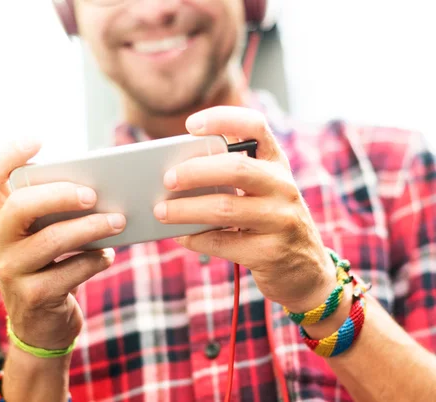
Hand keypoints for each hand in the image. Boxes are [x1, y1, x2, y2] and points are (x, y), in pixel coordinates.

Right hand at [0, 139, 125, 349]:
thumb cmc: (51, 266)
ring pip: (51, 240)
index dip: (9, 154)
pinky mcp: (31, 297)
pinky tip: (107, 256)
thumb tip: (103, 188)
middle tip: (94, 194)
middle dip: (62, 194)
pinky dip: (94, 261)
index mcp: (0, 217)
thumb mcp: (47, 235)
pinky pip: (69, 272)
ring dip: (91, 228)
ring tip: (120, 220)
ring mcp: (10, 271)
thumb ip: (59, 211)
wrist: (42, 325)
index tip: (38, 140)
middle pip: (22, 205)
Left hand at [153, 107, 334, 311]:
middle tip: (167, 178)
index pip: (255, 127)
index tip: (191, 125)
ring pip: (224, 208)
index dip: (223, 119)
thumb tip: (176, 171)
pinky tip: (180, 236)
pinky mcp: (270, 252)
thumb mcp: (263, 192)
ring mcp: (281, 220)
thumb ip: (232, 176)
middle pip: (236, 168)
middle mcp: (283, 187)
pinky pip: (223, 242)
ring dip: (186, 209)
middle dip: (195, 171)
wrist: (307, 271)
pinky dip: (195, 238)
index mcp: (277, 164)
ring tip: (161, 211)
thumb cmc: (271, 222)